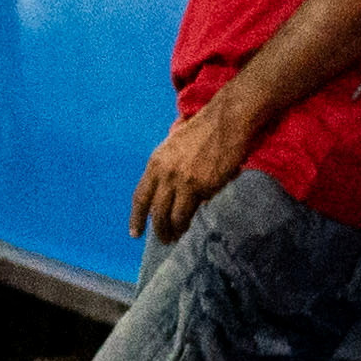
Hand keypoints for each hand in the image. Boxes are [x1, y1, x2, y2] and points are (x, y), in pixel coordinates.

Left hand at [129, 99, 260, 241]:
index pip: (140, 196)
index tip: (135, 233)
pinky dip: (192, 218)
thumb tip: (169, 192)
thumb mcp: (173, 146)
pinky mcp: (203, 186)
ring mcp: (184, 181)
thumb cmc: (202, 130)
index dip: (136, 217)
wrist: (225, 121)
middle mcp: (166, 174)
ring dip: (174, 230)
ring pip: (174, 217)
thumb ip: (167, 169)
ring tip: (176, 236)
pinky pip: (194, 209)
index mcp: (156, 162)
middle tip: (164, 239)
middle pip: (156, 211)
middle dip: (158, 229)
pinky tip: (192, 222)